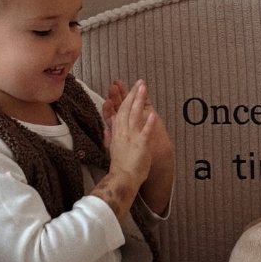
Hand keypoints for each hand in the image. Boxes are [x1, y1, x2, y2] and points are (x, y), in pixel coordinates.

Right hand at [94, 80, 157, 218]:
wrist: (122, 179)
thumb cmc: (120, 166)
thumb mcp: (112, 147)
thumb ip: (110, 136)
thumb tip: (108, 128)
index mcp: (117, 132)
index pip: (120, 111)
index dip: (124, 98)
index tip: (129, 88)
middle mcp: (123, 132)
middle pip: (127, 109)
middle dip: (133, 94)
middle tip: (139, 82)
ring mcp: (131, 137)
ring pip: (134, 115)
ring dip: (139, 101)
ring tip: (143, 89)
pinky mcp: (141, 145)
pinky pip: (145, 132)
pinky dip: (149, 123)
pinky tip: (152, 113)